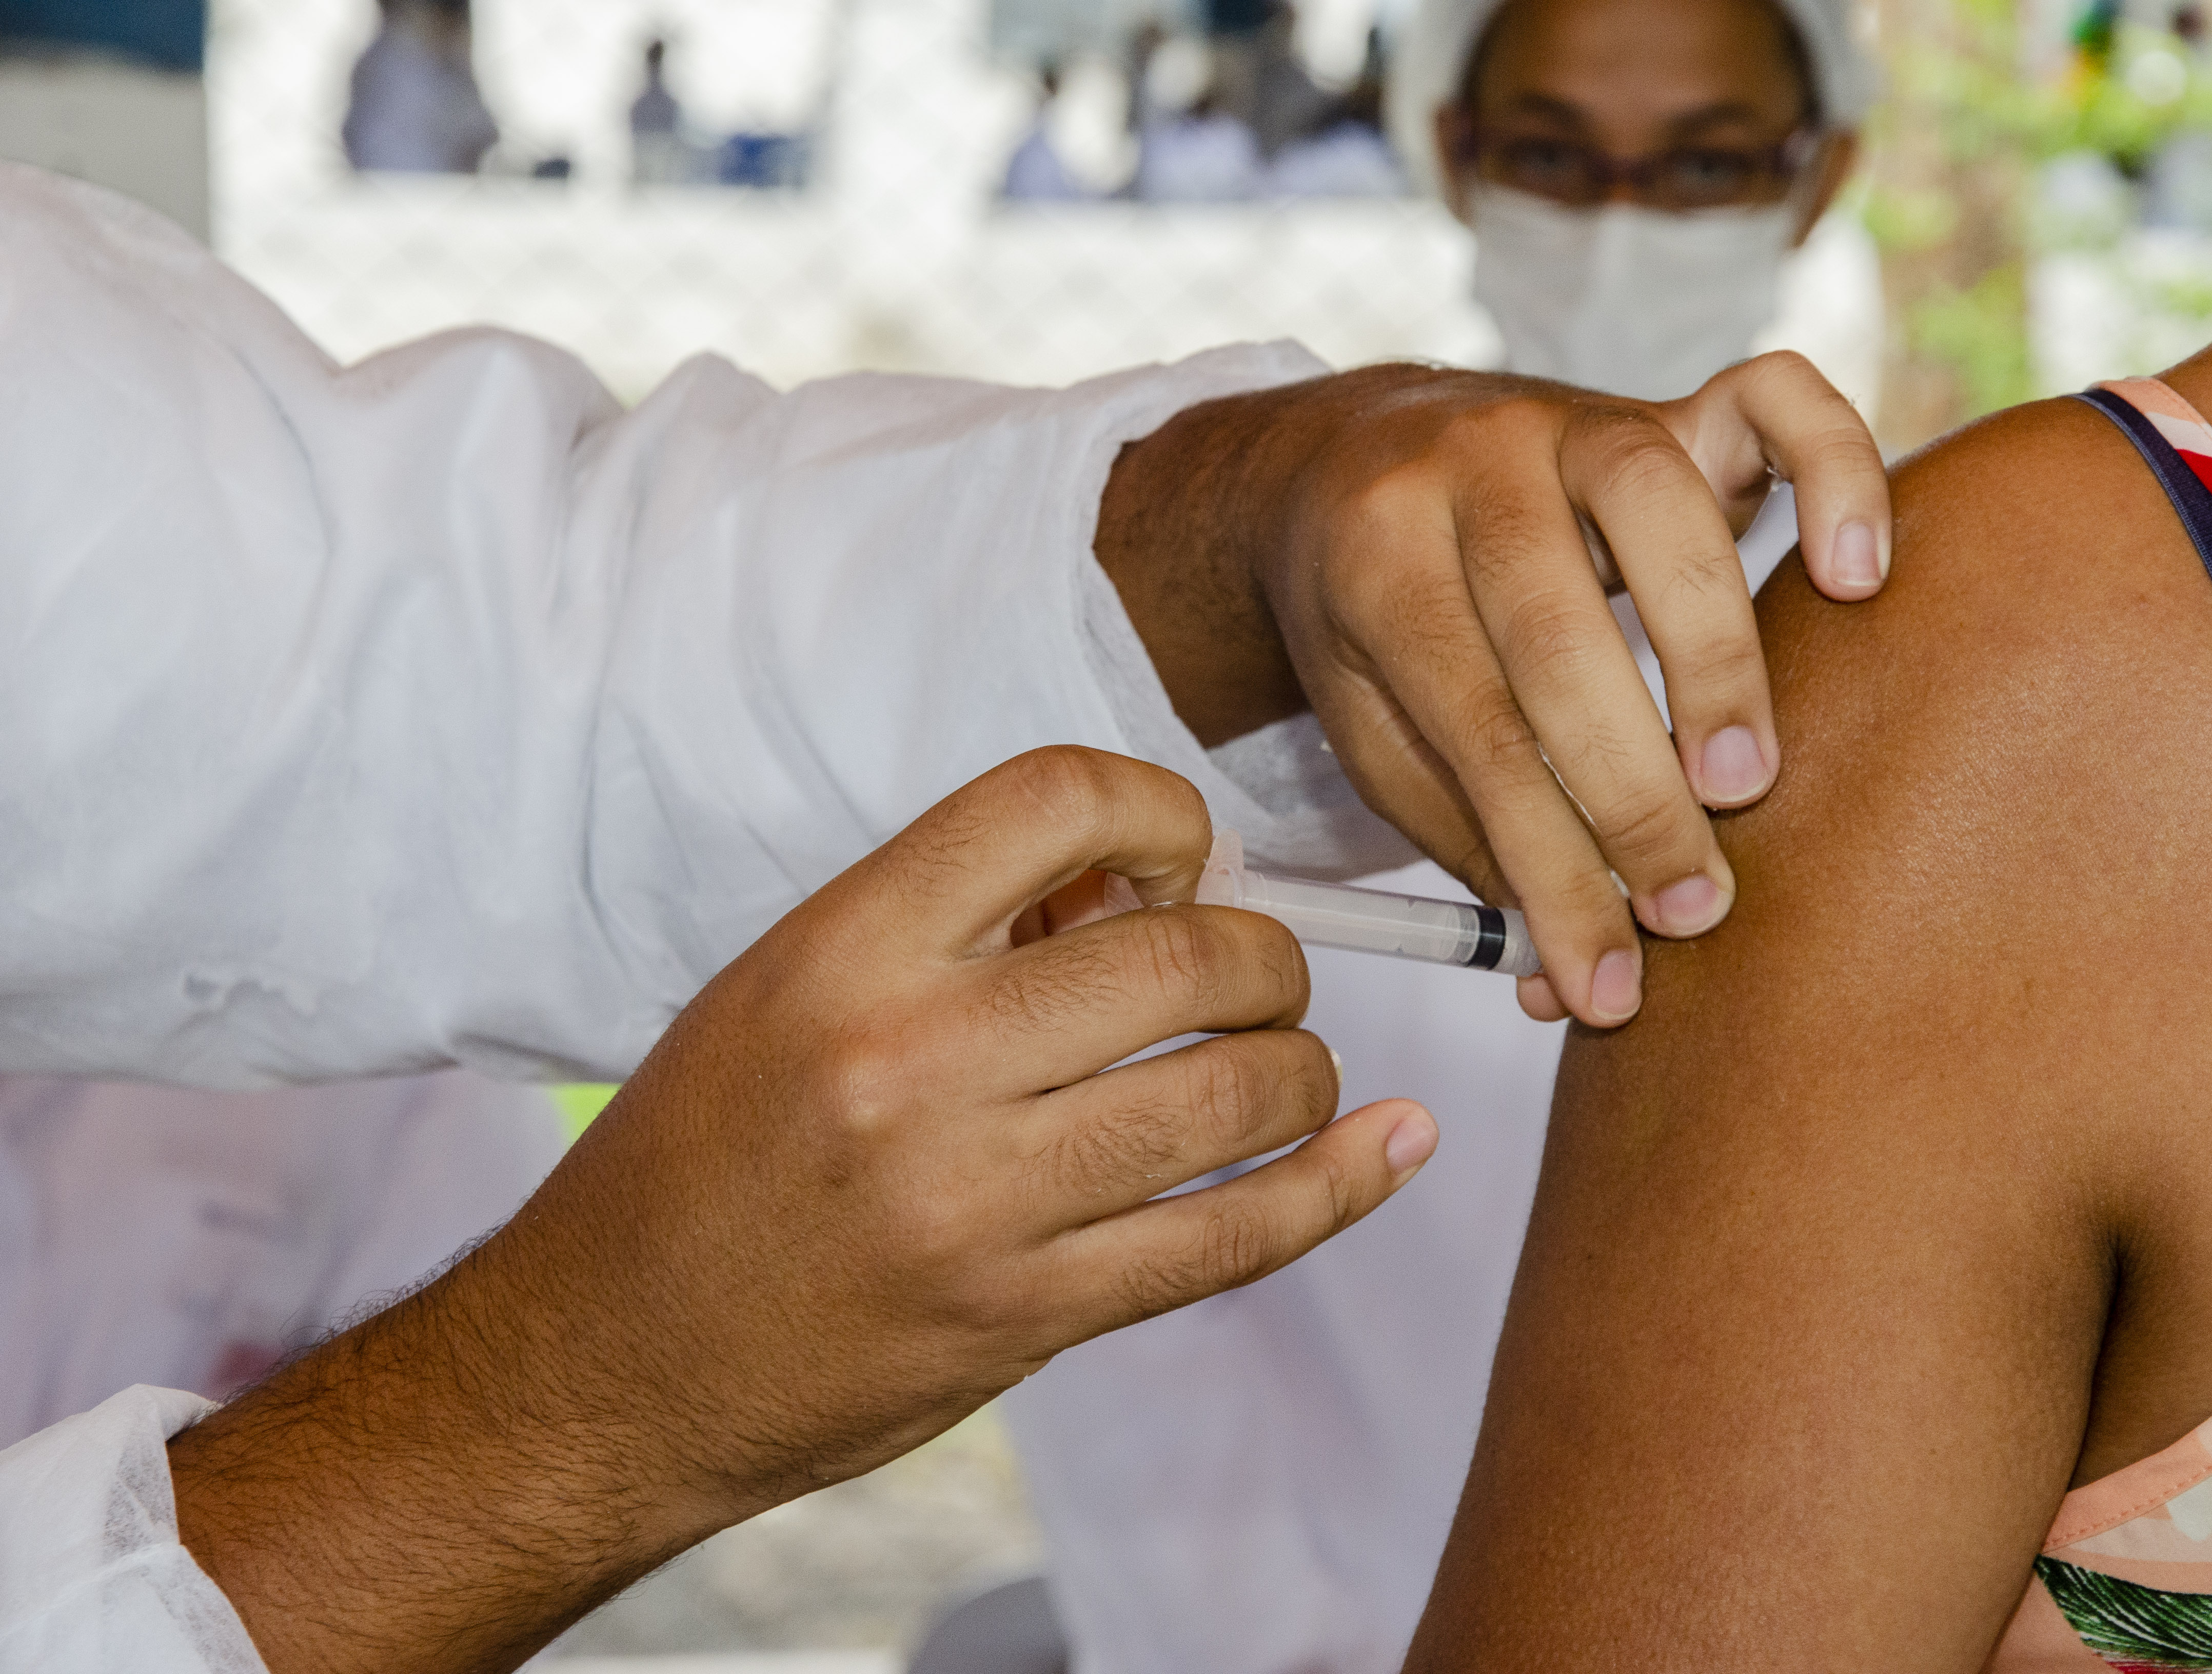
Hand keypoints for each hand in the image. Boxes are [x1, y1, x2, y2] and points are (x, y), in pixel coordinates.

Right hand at [168, 747, 1434, 1673]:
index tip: (1180, 860)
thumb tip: (1144, 883)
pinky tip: (1393, 1147)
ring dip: (1302, 1065)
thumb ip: (955, 925)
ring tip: (1283, 1067)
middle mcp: (915, 1064)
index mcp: (845, 953)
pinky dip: (1336, 1186)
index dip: (1162, 811)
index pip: (1056, 801)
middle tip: (1254, 976)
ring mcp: (978, 1202)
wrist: (603, 1363)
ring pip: (1233, 1094)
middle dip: (1263, 953)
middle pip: (1184, 955)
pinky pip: (1228, 1240)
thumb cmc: (700, 1155)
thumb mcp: (788, 987)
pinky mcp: (1023, 1316)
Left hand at [1098, 353, 1888, 1026]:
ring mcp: (1574, 421)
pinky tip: (1858, 578)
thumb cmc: (1386, 625)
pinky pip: (1774, 400)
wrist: (1353, 455)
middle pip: (1555, 631)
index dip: (1551, 874)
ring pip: (1658, 507)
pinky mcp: (1669, 406)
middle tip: (1690, 902)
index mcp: (1375, 558)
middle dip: (1631, 793)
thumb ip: (1474, 838)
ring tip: (1745, 783)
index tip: (1607, 984)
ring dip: (1714, 662)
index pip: (1478, 735)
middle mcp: (1471, 468)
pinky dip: (1838, 475)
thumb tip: (1571, 980)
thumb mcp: (1381, 728)